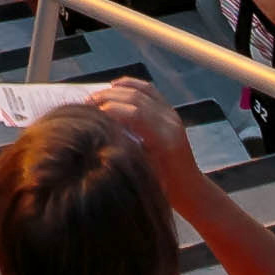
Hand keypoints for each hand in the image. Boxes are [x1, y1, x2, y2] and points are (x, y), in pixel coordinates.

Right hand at [84, 69, 201, 191]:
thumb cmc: (164, 189)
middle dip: (108, 97)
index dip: (109, 110)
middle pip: (135, 98)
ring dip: (116, 90)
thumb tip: (98, 134)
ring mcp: (172, 115)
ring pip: (141, 91)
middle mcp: (170, 122)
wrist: (189, 189)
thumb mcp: (143, 174)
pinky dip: (131, 84)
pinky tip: (115, 86)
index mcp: (165, 139)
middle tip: (86, 103)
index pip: (134, 114)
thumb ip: (125, 152)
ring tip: (95, 96)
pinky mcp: (170, 112)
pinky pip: (149, 90)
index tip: (88, 113)